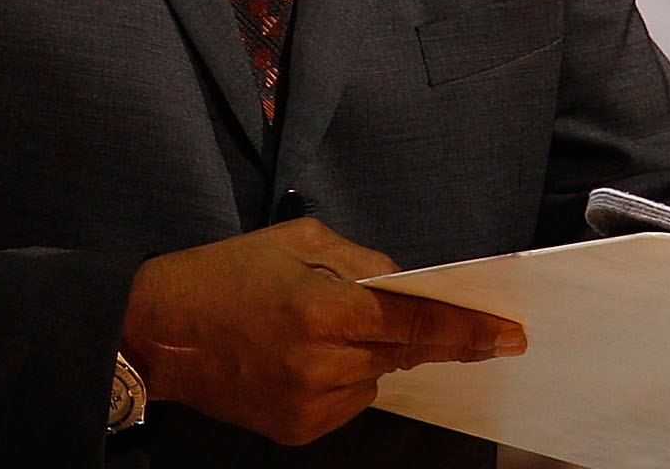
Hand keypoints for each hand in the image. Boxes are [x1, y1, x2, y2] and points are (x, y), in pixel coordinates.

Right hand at [121, 219, 525, 447]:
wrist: (158, 332)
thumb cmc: (224, 274)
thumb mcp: (298, 239)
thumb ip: (361, 261)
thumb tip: (406, 284)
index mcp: (324, 308)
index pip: (416, 322)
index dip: (470, 330)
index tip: (511, 335)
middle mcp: (322, 363)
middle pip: (406, 352)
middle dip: (434, 337)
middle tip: (461, 327)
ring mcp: (309, 404)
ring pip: (378, 377)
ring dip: (374, 352)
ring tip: (322, 326)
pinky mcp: (297, 430)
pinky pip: (349, 401)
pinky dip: (346, 377)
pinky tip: (307, 356)